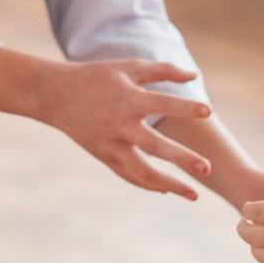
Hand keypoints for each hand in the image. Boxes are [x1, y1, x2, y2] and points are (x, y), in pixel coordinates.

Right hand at [37, 58, 214, 198]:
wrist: (55, 96)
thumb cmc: (96, 77)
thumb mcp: (127, 67)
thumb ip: (162, 70)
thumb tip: (194, 75)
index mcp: (127, 99)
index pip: (162, 103)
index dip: (185, 107)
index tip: (208, 111)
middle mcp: (119, 125)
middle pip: (155, 146)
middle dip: (181, 158)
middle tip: (207, 168)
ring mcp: (110, 144)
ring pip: (142, 171)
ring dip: (169, 184)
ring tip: (194, 195)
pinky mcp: (104, 156)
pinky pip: (129, 175)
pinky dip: (148, 184)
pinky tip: (168, 189)